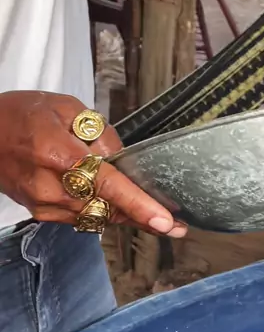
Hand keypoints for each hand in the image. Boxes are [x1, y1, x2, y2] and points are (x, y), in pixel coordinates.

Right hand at [0, 91, 186, 237]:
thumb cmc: (20, 114)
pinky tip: (121, 209)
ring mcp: (44, 205)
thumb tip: (120, 157)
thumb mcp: (64, 106)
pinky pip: (80, 216)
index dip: (139, 204)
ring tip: (156, 219)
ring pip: (96, 217)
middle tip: (176, 226)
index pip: (107, 185)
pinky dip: (102, 211)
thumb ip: (98, 132)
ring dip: (126, 217)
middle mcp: (51, 186)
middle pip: (107, 209)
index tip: (164, 221)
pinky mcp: (41, 213)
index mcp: (58, 154)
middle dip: (143, 217)